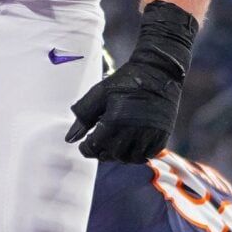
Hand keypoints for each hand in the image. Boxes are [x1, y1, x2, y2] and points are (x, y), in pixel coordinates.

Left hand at [67, 1, 197, 162]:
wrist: (159, 72)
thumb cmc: (127, 80)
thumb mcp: (100, 93)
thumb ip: (83, 116)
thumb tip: (70, 139)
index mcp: (115, 120)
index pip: (94, 147)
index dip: (87, 148)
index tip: (85, 144)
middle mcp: (133, 131)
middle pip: (112, 155)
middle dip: (102, 151)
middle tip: (100, 143)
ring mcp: (149, 135)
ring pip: (130, 159)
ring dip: (119, 155)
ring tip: (115, 144)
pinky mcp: (161, 136)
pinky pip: (147, 155)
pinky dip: (137, 154)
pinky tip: (131, 144)